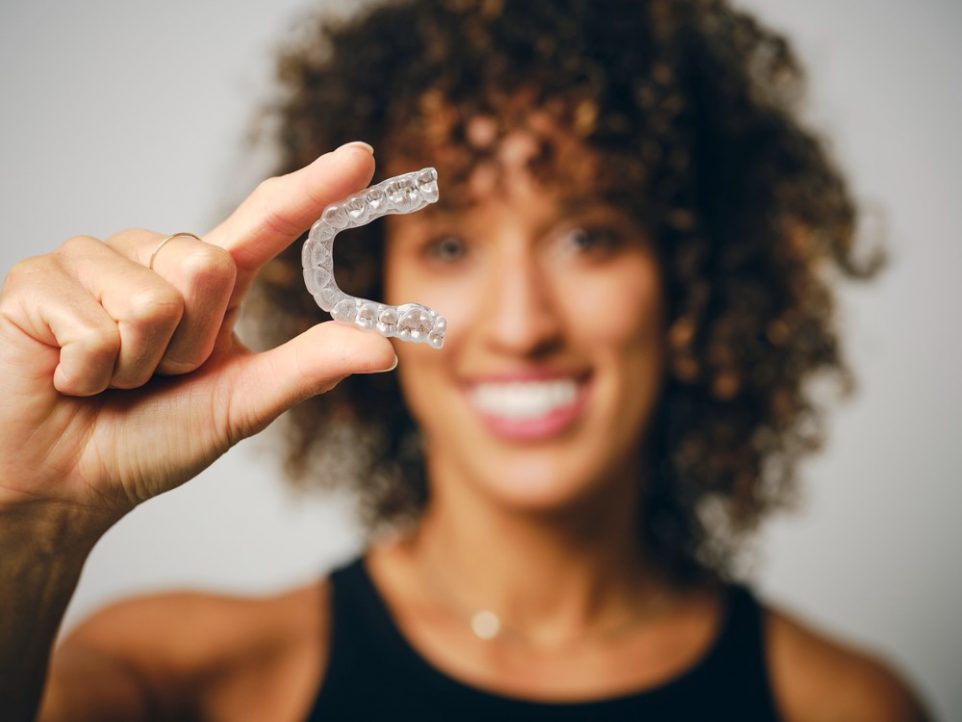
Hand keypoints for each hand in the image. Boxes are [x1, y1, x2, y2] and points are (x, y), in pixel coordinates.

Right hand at [0, 143, 394, 536]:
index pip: (266, 220)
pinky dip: (91, 373)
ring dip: (139, 364)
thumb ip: (308, 367)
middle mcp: (151, 257)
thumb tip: (385, 348)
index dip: (314, 189)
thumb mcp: (243, 402)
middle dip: (189, 345)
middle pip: (209, 266)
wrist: (63, 484)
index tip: (362, 157)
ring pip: (155, 299)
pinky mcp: (34, 280)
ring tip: (110, 379)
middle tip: (155, 377)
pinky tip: (67, 378)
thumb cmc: (148, 441)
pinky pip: (96, 325)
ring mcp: (91, 261)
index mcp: (206, 281)